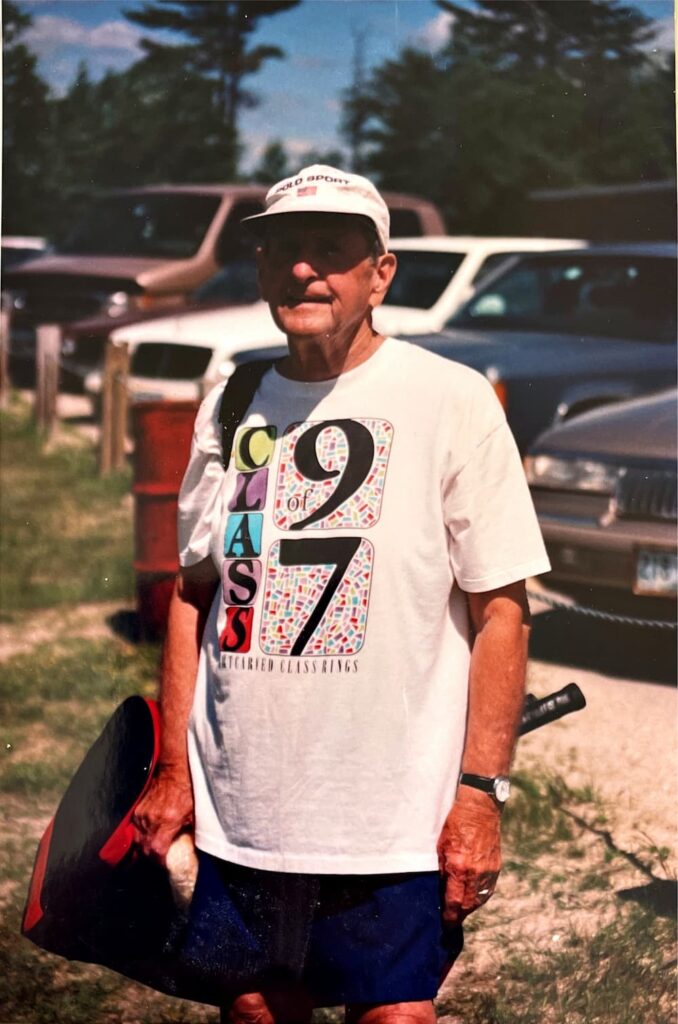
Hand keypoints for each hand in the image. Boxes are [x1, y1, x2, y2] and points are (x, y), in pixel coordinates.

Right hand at [132, 767, 193, 861]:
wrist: (175, 770)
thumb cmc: (188, 790)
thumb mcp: (195, 813)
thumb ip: (192, 832)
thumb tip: (194, 848)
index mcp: (166, 823)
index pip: (156, 852)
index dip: (159, 862)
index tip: (165, 866)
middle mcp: (151, 820)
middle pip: (144, 849)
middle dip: (150, 858)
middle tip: (159, 861)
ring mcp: (141, 815)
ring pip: (137, 840)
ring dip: (144, 848)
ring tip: (152, 852)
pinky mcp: (138, 809)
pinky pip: (135, 828)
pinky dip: (140, 836)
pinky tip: (147, 837)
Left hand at [437, 787, 501, 926]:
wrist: (480, 809)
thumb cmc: (456, 824)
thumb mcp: (441, 846)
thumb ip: (443, 869)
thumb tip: (442, 889)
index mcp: (459, 868)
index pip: (454, 902)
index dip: (449, 916)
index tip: (445, 924)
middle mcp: (475, 873)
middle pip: (468, 905)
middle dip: (459, 915)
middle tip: (451, 921)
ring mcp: (488, 871)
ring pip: (480, 900)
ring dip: (470, 908)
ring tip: (461, 911)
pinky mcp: (496, 867)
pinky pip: (488, 890)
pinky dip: (480, 897)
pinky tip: (474, 898)